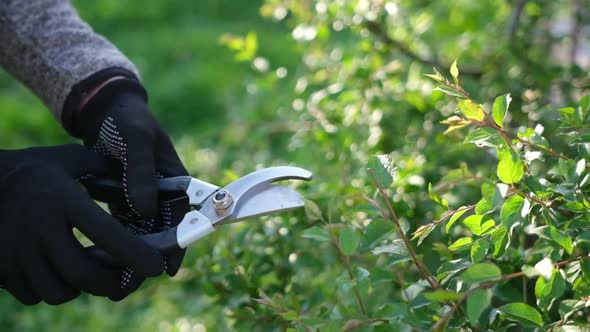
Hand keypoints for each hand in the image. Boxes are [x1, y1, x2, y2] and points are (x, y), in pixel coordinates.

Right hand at [0, 145, 163, 304]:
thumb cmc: (34, 169)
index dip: (136, 254)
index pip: (107, 234)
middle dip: (112, 283)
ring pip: (59, 292)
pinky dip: (54, 290)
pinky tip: (63, 274)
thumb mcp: (69, 159)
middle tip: (125, 280)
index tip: (156, 266)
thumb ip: (106, 170)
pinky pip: (34, 295)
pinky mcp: (2, 268)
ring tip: (93, 274)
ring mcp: (17, 252)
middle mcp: (39, 228)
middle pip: (84, 274)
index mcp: (63, 199)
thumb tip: (143, 188)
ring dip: (82, 289)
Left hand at [75, 79, 187, 275]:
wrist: (106, 111)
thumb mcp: (136, 138)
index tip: (168, 267)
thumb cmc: (128, 120)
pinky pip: (123, 225)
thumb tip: (145, 209)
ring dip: (131, 255)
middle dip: (150, 258)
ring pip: (142, 233)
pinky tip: (100, 259)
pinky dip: (115, 242)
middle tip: (131, 283)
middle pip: (162, 232)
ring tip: (114, 281)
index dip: (178, 243)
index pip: (182, 216)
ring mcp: (144, 197)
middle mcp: (163, 193)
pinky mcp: (124, 199)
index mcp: (176, 179)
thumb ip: (141, 170)